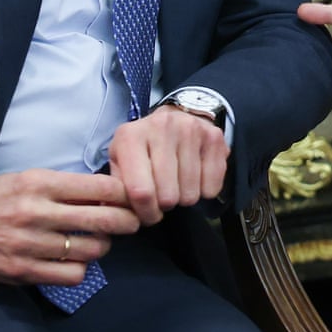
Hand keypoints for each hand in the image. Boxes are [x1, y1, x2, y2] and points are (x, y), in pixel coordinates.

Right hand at [0, 170, 138, 285]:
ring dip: (103, 247)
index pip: (101, 186)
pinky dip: (80, 269)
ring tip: (98, 242)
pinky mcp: (20, 271)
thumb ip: (67, 187)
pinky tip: (74, 261)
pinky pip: (71, 275)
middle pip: (103, 219)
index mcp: (40, 183)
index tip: (132, 198)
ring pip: (91, 250)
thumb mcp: (29, 179)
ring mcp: (28, 244)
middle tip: (134, 223)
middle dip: (128, 222)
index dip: (125, 194)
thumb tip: (111, 194)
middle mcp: (36, 212)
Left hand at [107, 104, 229, 225]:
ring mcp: (191, 130)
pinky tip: (196, 179)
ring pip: (191, 193)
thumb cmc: (144, 145)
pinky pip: (212, 185)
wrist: (175, 116)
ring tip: (178, 186)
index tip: (148, 215)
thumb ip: (116, 188)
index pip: (140, 191)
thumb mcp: (120, 160)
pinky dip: (205, 191)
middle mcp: (162, 128)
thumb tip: (117, 215)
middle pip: (168, 195)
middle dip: (165, 206)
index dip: (145, 213)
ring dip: (184, 198)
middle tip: (163, 197)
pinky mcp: (214, 137)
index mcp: (131, 137)